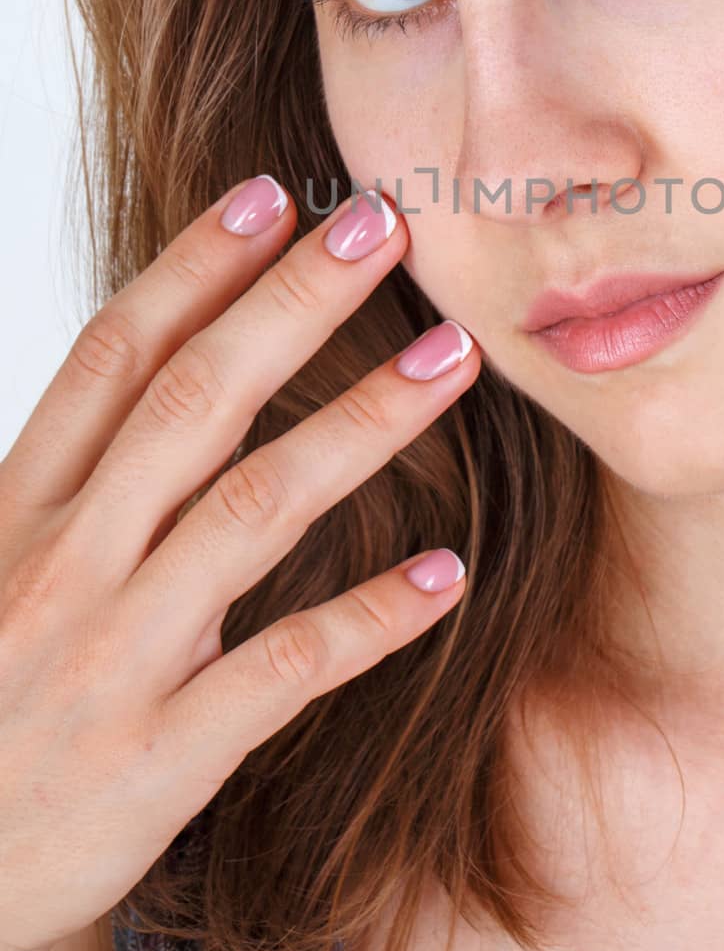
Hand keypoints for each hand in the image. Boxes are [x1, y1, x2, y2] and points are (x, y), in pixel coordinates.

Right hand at [0, 177, 478, 950]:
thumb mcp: (9, 562)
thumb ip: (86, 472)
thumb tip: (178, 357)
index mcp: (25, 505)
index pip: (115, 357)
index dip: (194, 267)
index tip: (271, 196)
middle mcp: (69, 563)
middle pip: (194, 403)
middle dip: (293, 306)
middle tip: (383, 226)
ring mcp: (117, 657)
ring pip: (253, 511)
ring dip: (360, 423)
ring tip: (452, 358)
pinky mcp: (163, 754)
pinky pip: (284, 668)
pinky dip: (368, 618)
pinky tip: (446, 573)